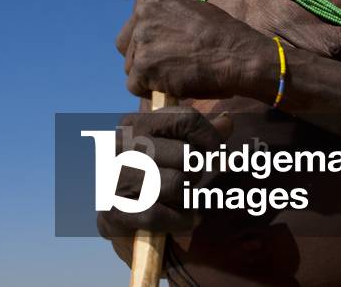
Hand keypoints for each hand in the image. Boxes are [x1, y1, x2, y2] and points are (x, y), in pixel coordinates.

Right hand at [96, 106, 232, 256]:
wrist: (113, 216)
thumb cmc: (149, 174)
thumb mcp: (170, 147)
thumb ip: (199, 134)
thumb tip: (227, 121)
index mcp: (133, 124)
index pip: (186, 119)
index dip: (211, 138)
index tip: (216, 153)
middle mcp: (120, 146)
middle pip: (187, 154)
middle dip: (195, 173)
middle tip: (185, 181)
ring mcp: (115, 179)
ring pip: (177, 184)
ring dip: (186, 198)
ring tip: (177, 199)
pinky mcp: (114, 212)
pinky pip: (162, 215)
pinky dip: (178, 220)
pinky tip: (176, 218)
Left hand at [116, 0, 269, 99]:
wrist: (236, 56)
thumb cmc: (224, 34)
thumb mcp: (194, 8)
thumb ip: (170, 11)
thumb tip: (162, 21)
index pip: (136, 15)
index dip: (146, 31)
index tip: (158, 41)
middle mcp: (142, 15)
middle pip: (127, 41)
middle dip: (141, 53)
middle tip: (161, 63)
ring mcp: (142, 41)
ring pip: (131, 64)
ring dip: (146, 73)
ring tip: (170, 76)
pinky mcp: (143, 67)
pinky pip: (133, 85)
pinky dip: (149, 90)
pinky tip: (168, 88)